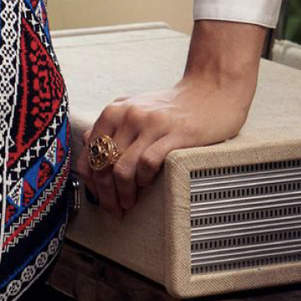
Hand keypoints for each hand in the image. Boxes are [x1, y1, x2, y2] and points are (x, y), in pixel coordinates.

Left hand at [73, 73, 252, 219]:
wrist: (211, 90)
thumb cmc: (172, 106)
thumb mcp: (135, 108)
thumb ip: (112, 125)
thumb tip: (88, 146)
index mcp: (113, 112)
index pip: (89, 153)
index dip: (91, 181)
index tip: (98, 198)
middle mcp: (127, 116)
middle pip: (103, 164)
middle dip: (105, 194)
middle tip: (114, 210)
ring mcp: (151, 124)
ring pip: (122, 168)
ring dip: (123, 193)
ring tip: (129, 204)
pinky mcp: (175, 134)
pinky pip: (148, 163)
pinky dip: (144, 180)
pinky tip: (147, 186)